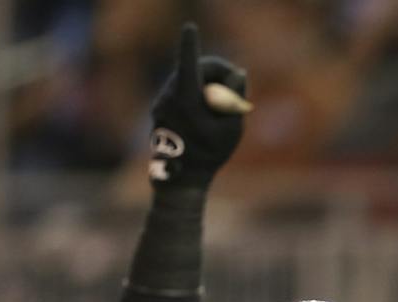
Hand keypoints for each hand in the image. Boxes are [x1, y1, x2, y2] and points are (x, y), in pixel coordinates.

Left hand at [147, 23, 249, 190]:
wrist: (181, 178)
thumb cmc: (210, 154)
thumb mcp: (232, 127)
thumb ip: (235, 97)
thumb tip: (237, 73)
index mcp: (187, 98)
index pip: (190, 62)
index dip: (191, 43)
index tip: (190, 28)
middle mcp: (169, 96)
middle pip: (194, 69)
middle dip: (216, 72)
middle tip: (236, 85)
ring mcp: (161, 102)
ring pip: (187, 81)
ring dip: (207, 86)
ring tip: (222, 109)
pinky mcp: (159, 109)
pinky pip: (180, 93)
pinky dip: (196, 97)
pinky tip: (206, 117)